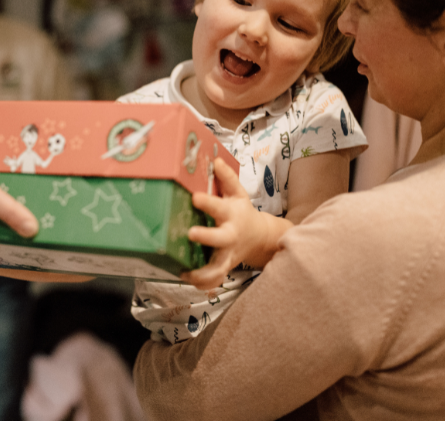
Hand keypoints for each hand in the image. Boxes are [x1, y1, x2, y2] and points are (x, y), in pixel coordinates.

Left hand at [181, 158, 291, 289]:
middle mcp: (229, 236)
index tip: (195, 197)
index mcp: (231, 215)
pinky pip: (215, 280)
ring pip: (217, 268)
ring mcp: (227, 254)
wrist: (260, 237)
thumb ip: (227, 177)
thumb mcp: (238, 193)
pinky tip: (187, 279)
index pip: (219, 206)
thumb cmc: (242, 212)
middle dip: (206, 237)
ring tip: (184, 271)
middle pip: (219, 239)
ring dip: (202, 273)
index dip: (208, 202)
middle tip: (190, 233)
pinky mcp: (224, 267)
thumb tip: (215, 160)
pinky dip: (203, 284)